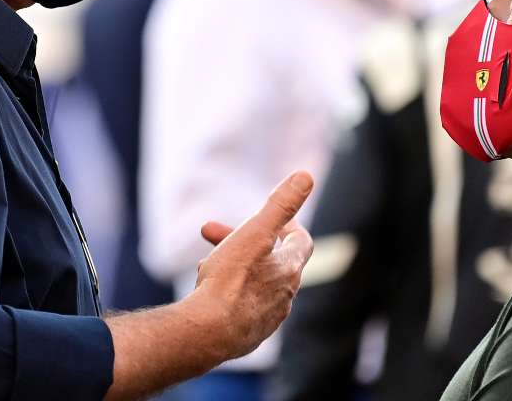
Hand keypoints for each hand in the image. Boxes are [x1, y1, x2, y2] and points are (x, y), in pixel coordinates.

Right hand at [189, 171, 315, 359]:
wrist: (208, 332)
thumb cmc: (230, 281)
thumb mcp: (254, 233)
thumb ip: (280, 204)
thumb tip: (306, 176)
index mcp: (289, 270)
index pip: (300, 242)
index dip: (287, 225)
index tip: (270, 217)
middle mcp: (284, 296)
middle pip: (271, 261)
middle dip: (241, 241)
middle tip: (210, 232)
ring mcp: (267, 318)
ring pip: (254, 284)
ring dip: (233, 266)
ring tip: (205, 262)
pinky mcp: (248, 335)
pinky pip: (241, 307)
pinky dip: (228, 292)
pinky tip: (206, 290)